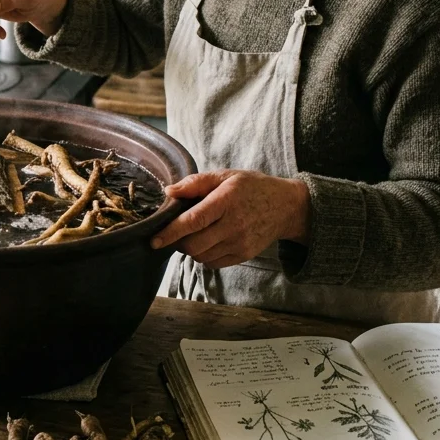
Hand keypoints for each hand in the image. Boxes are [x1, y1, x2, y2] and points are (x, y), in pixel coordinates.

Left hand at [151, 170, 311, 268]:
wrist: (285, 207)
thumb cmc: (251, 188)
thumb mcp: (225, 176)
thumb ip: (196, 183)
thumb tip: (169, 191)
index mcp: (226, 201)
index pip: (193, 221)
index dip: (171, 232)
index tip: (154, 240)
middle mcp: (233, 225)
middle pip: (193, 245)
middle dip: (178, 241)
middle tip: (178, 230)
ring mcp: (239, 243)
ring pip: (201, 256)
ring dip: (190, 248)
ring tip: (196, 233)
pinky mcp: (243, 255)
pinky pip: (212, 263)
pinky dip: (203, 255)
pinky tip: (208, 241)